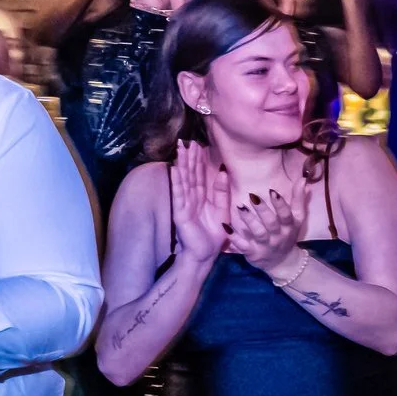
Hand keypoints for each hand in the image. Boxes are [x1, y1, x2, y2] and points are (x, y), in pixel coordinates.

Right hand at [169, 142, 230, 263]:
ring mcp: (184, 205)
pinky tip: (174, 170)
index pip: (199, 175)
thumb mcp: (222, 210)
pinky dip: (176, 182)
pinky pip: (179, 195)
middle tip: (187, 141)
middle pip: (190, 174)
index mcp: (201, 198)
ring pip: (183, 181)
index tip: (198, 144)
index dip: (198, 160)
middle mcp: (191, 199)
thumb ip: (221, 192)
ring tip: (179, 149)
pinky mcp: (180, 213)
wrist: (205, 255)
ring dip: (181, 165)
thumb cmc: (213, 235)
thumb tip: (222, 171)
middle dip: (188, 158)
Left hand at [229, 178, 311, 280]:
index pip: (286, 215)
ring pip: (258, 233)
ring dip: (249, 220)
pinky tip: (226, 226)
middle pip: (271, 223)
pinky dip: (234, 237)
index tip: (272, 191)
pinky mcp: (252, 253)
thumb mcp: (296, 219)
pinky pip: (243, 246)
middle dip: (263, 210)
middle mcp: (278, 236)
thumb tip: (303, 179)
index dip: (280, 204)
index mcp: (289, 227)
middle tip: (252, 195)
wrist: (283, 263)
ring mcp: (265, 245)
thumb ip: (298, 199)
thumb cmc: (288, 234)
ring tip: (240, 206)